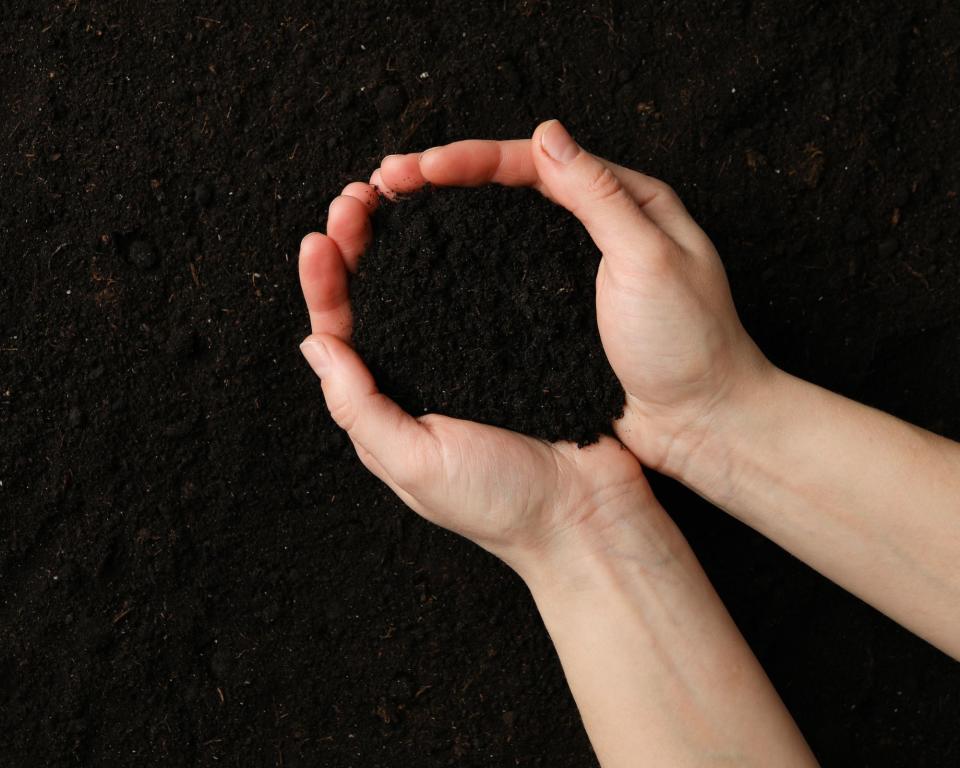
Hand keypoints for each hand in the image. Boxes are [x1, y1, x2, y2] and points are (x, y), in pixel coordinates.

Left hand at [297, 184, 653, 582]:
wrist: (590, 513)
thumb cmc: (501, 502)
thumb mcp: (416, 464)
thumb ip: (360, 408)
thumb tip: (315, 344)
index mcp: (388, 407)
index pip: (340, 336)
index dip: (325, 285)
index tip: (321, 237)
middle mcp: (421, 377)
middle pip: (375, 301)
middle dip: (358, 246)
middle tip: (356, 198)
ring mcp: (467, 358)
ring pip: (421, 286)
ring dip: (401, 241)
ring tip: (391, 194)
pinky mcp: (512, 344)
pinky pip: (475, 290)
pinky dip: (457, 252)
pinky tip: (453, 221)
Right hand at [371, 121, 771, 474]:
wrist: (703, 420)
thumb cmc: (690, 342)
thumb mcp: (651, 259)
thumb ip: (600, 196)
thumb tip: (547, 137)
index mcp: (626, 200)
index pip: (536, 164)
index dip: (474, 161)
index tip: (422, 169)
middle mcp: (596, 227)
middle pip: (509, 189)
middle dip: (446, 181)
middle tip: (387, 183)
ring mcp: (572, 271)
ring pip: (499, 229)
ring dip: (445, 219)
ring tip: (391, 216)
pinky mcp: (557, 311)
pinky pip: (503, 274)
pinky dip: (463, 264)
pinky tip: (426, 267)